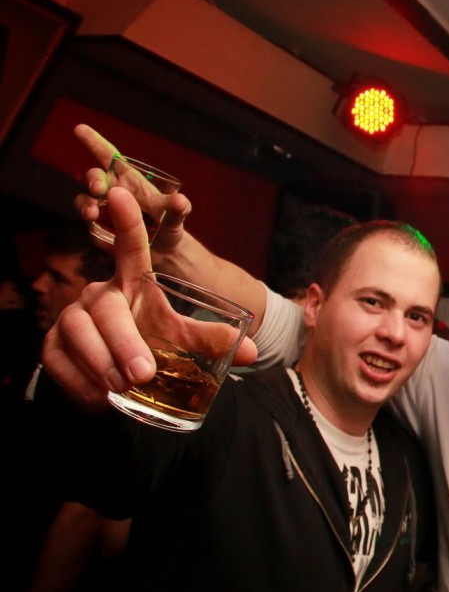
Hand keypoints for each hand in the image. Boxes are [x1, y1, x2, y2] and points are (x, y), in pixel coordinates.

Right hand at [41, 187, 256, 407]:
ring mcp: (72, 319)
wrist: (112, 378)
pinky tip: (100, 397)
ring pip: (79, 334)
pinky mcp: (52, 346)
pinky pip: (60, 361)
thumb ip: (209, 339)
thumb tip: (253, 352)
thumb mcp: (178, 337)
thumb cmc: (148, 342)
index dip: (127, 223)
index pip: (130, 248)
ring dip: (102, 364)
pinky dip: (81, 383)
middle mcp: (99, 295)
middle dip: (123, 342)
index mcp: (132, 285)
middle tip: (142, 373)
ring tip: (124, 387)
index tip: (122, 194)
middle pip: (106, 309)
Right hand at [72, 124, 191, 253]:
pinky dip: (87, 223)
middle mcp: (114, 192)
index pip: (111, 157)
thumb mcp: (175, 218)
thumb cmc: (169, 227)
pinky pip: (87, 222)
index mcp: (131, 181)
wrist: (163, 254)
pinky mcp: (98, 228)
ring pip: (86, 199)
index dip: (95, 142)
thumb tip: (181, 202)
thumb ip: (178, 210)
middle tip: (99, 188)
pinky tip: (95, 226)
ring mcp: (104, 210)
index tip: (80, 129)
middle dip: (93, 179)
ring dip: (85, 203)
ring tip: (92, 213)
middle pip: (96, 177)